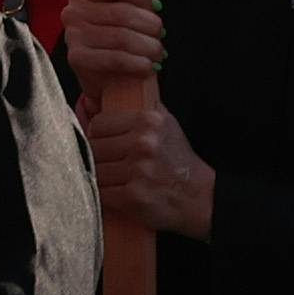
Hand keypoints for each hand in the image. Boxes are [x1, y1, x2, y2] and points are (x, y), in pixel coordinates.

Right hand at [61, 0, 164, 88]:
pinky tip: (148, 65)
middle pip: (121, 13)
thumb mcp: (125, 6)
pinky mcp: (77, 59)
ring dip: (148, 46)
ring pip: (121, 37)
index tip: (157, 5)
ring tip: (158, 52)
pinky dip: (137, 63)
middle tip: (161, 33)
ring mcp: (73, 35)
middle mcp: (72, 10)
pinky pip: (115, 58)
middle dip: (149, 24)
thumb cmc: (118, 34)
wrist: (104, 74)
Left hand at [88, 98, 218, 237]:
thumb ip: (142, 108)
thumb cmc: (180, 162)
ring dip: (101, 178)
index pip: (99, 124)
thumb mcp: (168, 124)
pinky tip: (117, 194)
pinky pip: (101, 193)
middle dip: (99, 158)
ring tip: (115, 180)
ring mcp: (138, 170)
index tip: (107, 144)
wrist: (199, 198)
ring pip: (95, 171)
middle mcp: (143, 143)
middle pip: (94, 148)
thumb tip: (106, 96)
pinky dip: (105, 196)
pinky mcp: (133, 196)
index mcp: (150, 121)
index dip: (100, 136)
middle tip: (111, 165)